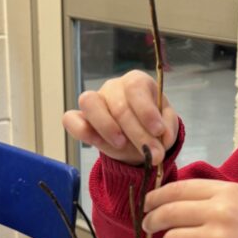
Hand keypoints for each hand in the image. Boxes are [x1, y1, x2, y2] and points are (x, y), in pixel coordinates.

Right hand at [62, 70, 178, 166]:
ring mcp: (94, 101)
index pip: (136, 88)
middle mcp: (113, 87)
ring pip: (90, 103)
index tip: (158, 132)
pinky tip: (98, 143)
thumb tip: (163, 136)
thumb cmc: (151, 127)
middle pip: (119, 105)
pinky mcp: (79, 118)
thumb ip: (167, 128)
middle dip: (137, 134)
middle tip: (153, 155)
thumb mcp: (166, 127)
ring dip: (107, 127)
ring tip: (121, 145)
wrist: (137, 142)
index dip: (147, 111)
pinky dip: (81, 131)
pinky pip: (70, 119)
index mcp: (136, 82)